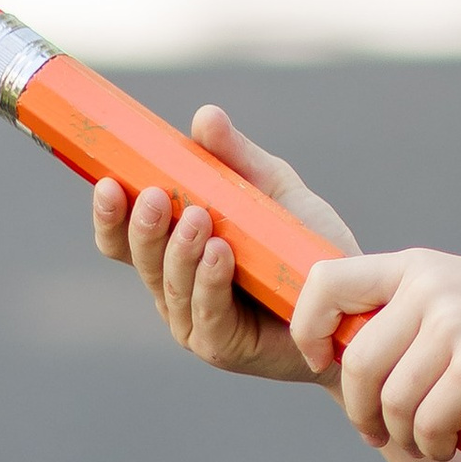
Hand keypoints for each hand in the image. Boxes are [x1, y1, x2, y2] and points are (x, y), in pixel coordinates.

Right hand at [93, 107, 353, 386]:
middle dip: (143, 227)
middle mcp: (174, 288)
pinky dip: (210, 281)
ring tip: (197, 218)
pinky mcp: (223, 345)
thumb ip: (237, 157)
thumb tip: (204, 116)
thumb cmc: (304, 245)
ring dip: (179, 250)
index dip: (109, 214)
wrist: (352, 302)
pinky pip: (208, 312)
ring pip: (170, 284)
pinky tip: (220, 253)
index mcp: (173, 252)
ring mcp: (194, 321)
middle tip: (154, 195)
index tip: (108, 181)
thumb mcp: (272, 190)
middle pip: (140, 259)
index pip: (124, 237)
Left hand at [289, 250, 460, 461]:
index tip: (319, 360)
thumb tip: (340, 357)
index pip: (326, 281)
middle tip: (376, 433)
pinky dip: (434, 445)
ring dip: (402, 436)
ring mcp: (455, 324)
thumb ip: (410, 312)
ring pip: (390, 402)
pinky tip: (452, 444)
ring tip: (426, 440)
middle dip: (360, 411)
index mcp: (418, 268)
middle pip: (356, 364)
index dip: (308, 327)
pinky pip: (427, 423)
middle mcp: (430, 288)